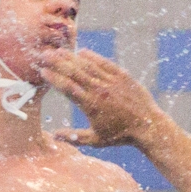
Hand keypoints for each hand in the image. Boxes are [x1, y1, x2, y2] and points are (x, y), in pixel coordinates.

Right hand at [42, 49, 165, 148]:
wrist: (148, 126)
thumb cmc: (120, 135)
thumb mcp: (96, 140)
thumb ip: (74, 136)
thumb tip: (54, 135)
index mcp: (90, 105)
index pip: (67, 88)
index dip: (54, 78)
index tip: (42, 71)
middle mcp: (99, 91)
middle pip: (74, 72)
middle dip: (57, 62)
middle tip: (45, 55)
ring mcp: (111, 82)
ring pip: (88, 66)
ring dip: (72, 57)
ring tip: (59, 51)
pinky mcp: (123, 76)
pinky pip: (105, 63)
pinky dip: (93, 57)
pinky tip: (82, 52)